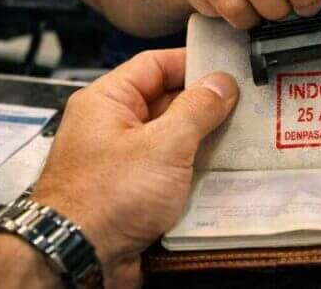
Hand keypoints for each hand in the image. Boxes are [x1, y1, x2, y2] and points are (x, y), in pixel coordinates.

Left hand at [32, 48, 237, 287]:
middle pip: (166, 101)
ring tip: (239, 138)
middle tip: (243, 105)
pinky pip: (169, 171)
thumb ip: (196, 109)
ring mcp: (122, 161)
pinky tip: (221, 172)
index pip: (154, 64)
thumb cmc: (103, 200)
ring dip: (202, 141)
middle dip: (204, 106)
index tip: (227, 68)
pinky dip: (193, 172)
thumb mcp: (163, 146)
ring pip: (171, 139)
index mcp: (107, 102)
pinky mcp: (132, 192)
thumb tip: (220, 84)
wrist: (77, 259)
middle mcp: (111, 127)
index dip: (192, 62)